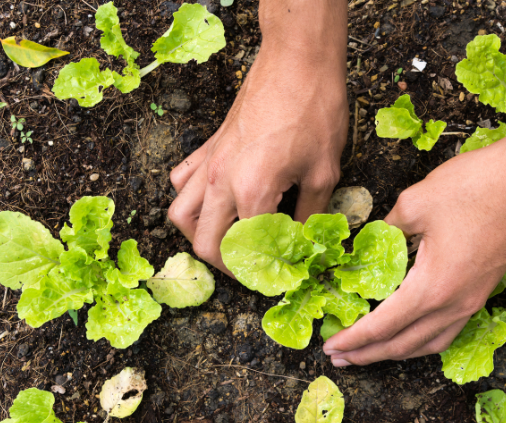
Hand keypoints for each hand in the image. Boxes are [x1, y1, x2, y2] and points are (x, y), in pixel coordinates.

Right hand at [168, 32, 347, 273]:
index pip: (247, 250)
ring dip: (200, 236)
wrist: (297, 62)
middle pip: (205, 243)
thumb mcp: (324, 172)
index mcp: (252, 192)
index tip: (279, 277)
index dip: (263, 272)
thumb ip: (311, 215)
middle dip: (227, 266)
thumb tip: (305, 243)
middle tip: (252, 269)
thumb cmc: (315, 111)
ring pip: (181, 215)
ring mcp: (210, 163)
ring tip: (227, 241)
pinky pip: (183, 181)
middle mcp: (222, 181)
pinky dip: (191, 200)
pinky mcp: (209, 146)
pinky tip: (215, 202)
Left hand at [323, 134, 505, 364]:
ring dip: (396, 351)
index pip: (382, 326)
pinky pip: (448, 330)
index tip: (330, 347)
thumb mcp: (415, 203)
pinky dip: (423, 340)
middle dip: (368, 354)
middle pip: (403, 344)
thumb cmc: (476, 186)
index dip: (353, 339)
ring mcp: (473, 300)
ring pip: (429, 343)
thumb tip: (369, 242)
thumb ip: (386, 229)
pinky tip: (412, 332)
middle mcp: (454, 304)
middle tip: (339, 357)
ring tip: (371, 352)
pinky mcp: (484, 290)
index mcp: (432, 288)